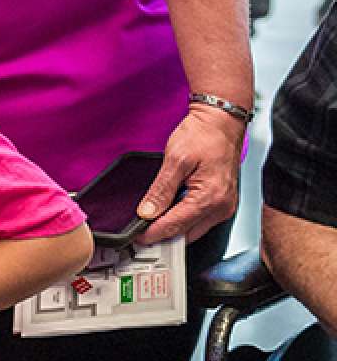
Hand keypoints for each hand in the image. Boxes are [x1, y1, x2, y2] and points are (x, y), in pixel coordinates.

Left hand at [139, 107, 241, 244]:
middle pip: (186, 234)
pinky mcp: (221, 202)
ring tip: (150, 225)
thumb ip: (161, 189)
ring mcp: (223, 206)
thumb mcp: (176, 159)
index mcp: (210, 198)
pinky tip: (168, 214)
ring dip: (173, 230)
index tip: (136, 238)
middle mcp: (221, 207)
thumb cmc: (203, 135)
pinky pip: (200, 220)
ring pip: (193, 230)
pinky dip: (183, 220)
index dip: (153, 234)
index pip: (176, 226)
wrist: (221, 122)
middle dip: (163, 236)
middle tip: (139, 234)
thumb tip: (147, 212)